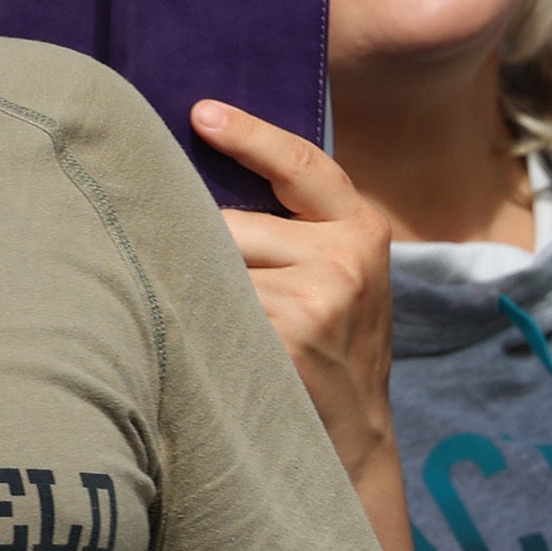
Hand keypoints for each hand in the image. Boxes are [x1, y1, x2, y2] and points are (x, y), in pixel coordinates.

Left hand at [195, 104, 398, 470]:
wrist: (353, 437)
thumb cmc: (326, 349)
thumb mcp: (336, 278)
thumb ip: (295, 232)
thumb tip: (191, 179)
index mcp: (363, 230)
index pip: (304, 165)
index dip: (252, 136)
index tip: (202, 113)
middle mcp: (349, 255)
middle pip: (229, 219)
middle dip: (198, 246)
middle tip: (188, 278)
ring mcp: (320, 294)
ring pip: (213, 262)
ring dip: (190, 287)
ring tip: (202, 322)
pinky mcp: (288, 331)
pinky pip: (209, 303)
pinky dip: (189, 318)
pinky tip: (197, 341)